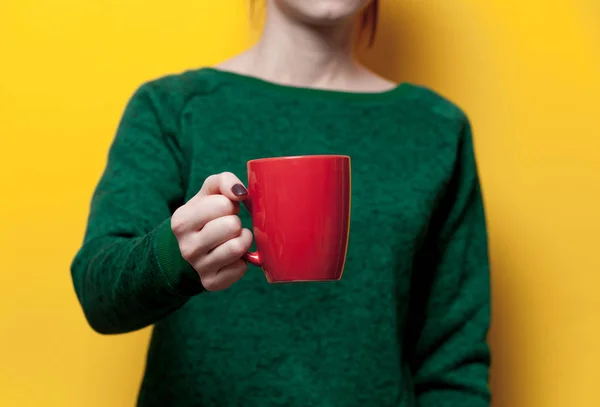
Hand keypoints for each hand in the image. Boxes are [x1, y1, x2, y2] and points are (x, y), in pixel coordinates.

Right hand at [171, 172, 252, 290]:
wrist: (191, 249)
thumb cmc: (205, 215)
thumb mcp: (208, 193)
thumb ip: (224, 181)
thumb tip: (240, 193)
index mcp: (181, 221)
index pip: (223, 204)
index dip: (229, 204)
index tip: (222, 210)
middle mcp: (186, 247)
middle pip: (232, 226)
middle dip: (236, 222)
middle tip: (229, 226)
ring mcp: (198, 267)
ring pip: (238, 247)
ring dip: (243, 240)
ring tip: (233, 238)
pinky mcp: (211, 283)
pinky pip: (241, 268)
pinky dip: (243, 260)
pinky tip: (231, 257)